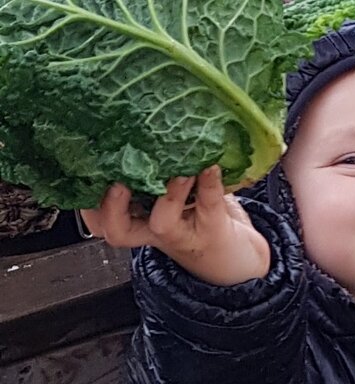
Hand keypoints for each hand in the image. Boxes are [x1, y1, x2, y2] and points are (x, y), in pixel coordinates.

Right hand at [79, 166, 269, 287]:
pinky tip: (211, 165)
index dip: (85, 199)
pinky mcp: (212, 231)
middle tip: (116, 182)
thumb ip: (154, 167)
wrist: (237, 258)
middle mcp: (153, 229)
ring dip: (166, 192)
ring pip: (161, 221)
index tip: (82, 171)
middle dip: (109, 205)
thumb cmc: (199, 219)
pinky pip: (207, 205)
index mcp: (135, 217)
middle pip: (116, 229)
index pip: (97, 214)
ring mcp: (182, 232)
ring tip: (175, 170)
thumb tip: (138, 118)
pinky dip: (209, 183)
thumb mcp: (169, 193)